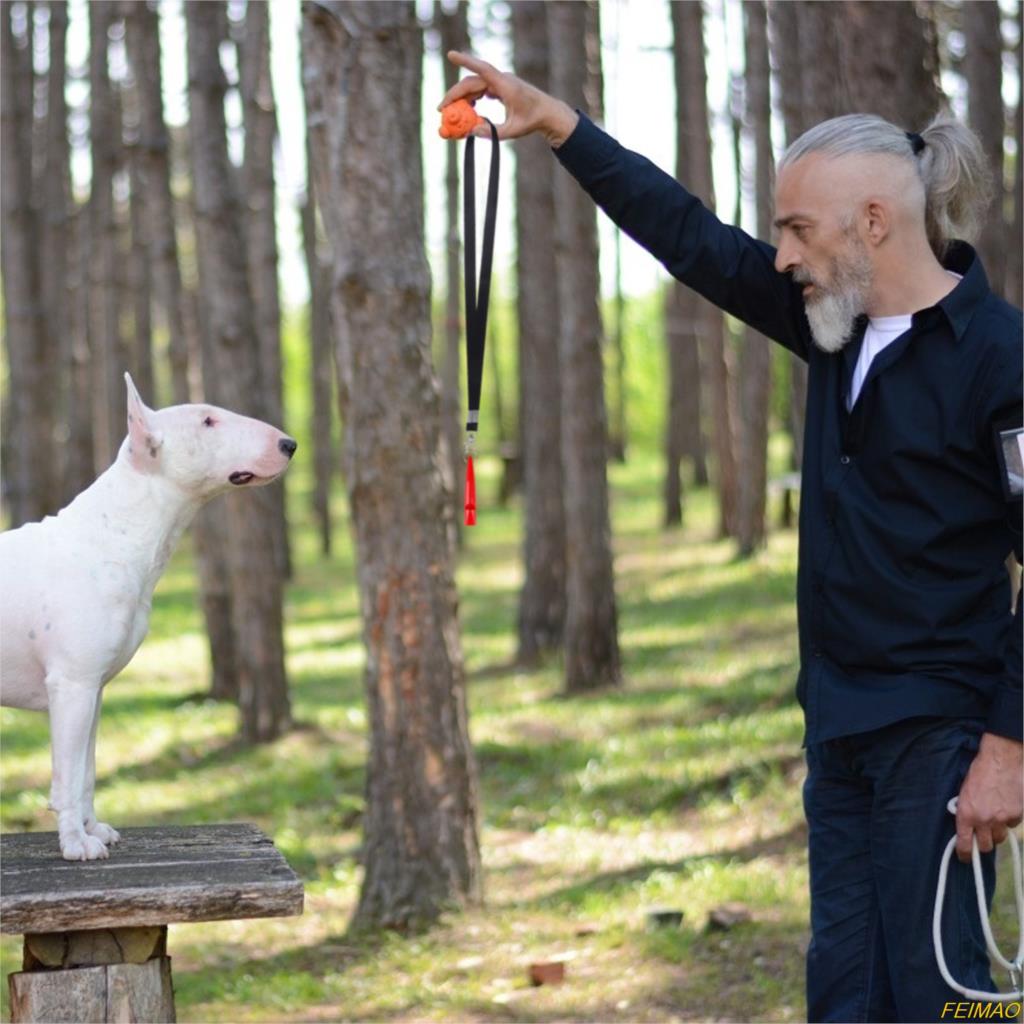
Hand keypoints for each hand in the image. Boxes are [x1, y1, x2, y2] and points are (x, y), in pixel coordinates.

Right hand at [438, 51, 578, 146]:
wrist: (548, 113)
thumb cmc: (532, 121)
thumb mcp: (513, 131)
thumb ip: (492, 133)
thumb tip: (472, 132)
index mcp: (505, 85)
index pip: (482, 69)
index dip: (465, 61)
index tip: (450, 55)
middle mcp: (501, 80)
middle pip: (472, 82)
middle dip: (454, 94)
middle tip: (440, 110)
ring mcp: (501, 83)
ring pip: (475, 86)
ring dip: (462, 98)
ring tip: (453, 113)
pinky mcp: (501, 87)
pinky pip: (481, 89)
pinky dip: (472, 98)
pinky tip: (469, 108)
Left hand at [955, 731, 1022, 862]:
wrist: (1000, 761)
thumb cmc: (978, 773)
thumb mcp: (963, 792)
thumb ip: (964, 811)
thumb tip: (966, 826)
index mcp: (966, 814)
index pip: (964, 843)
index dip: (964, 854)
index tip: (964, 858)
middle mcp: (983, 820)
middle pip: (985, 846)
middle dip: (983, 843)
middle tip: (981, 836)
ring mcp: (1001, 819)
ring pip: (1000, 837)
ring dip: (996, 832)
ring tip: (993, 818)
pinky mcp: (1016, 815)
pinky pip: (1012, 825)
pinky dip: (1009, 820)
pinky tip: (1005, 807)